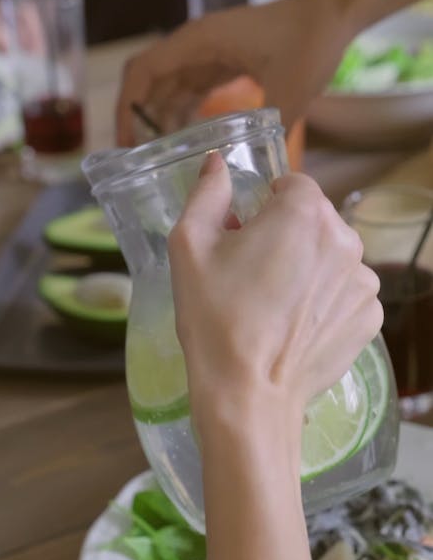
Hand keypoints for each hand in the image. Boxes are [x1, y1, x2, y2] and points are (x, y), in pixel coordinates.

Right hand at [116, 0, 349, 144]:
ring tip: (159, 159)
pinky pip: (191, 87)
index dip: (126, 107)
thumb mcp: (288, 90)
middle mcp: (197, 45)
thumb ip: (269, 132)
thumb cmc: (310, 42)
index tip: (126, 144)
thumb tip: (259, 178)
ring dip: (160, 119)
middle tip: (139, 162)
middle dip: (139, 119)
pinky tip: (187, 142)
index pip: (143, 72)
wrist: (335, 14)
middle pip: (150, 82)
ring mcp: (210, 52)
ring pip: (169, 86)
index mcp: (200, 43)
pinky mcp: (224, 60)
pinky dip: (183, 112)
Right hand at [168, 156, 381, 432]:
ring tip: (275, 307)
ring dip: (309, 270)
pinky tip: (296, 327)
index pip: (290, 185)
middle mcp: (345, 239)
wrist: (248, 395)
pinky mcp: (369, 317)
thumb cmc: (214, 319)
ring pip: (332, 258)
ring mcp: (363, 281)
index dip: (263, 208)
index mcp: (304, 212)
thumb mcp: (190, 247)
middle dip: (287, 238)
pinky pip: (345, 295)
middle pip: (314, 222)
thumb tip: (217, 164)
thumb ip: (206, 194)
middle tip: (252, 277)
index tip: (244, 238)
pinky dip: (324, 303)